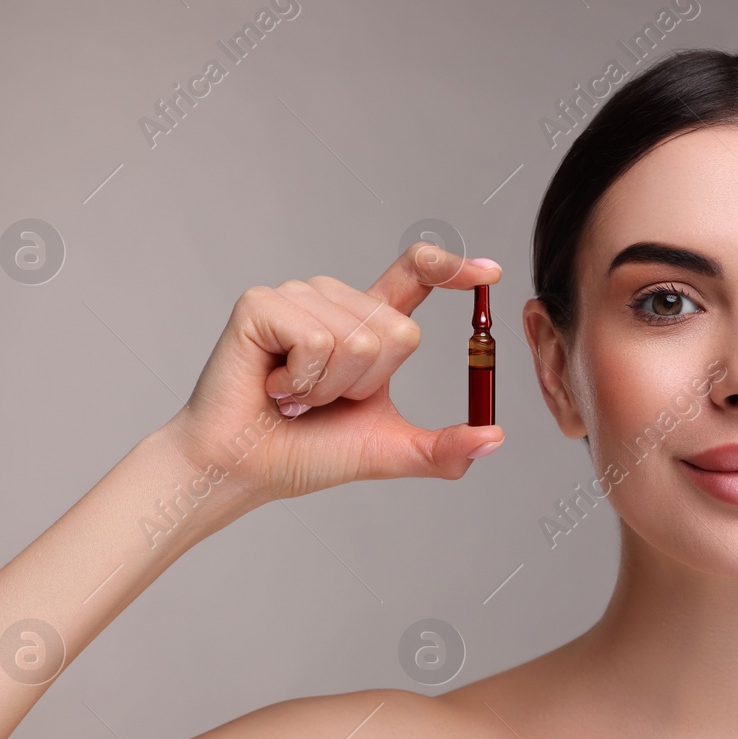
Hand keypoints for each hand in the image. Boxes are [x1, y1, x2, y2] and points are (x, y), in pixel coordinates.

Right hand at [164, 244, 504, 504]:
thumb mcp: (388, 450)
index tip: (491, 273)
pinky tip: (271, 385)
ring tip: (293, 394)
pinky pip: (315, 341)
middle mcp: (334, 299)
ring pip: (359, 339)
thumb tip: (494, 437)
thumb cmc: (305, 453)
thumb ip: (442, 447)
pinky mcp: (262, 303)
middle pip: (398, 330)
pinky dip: (298, 380)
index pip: (416, 277)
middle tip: (320, 399)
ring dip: (327, 387)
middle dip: (365, 384)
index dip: (451, 269)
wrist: (243, 469)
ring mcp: (297, 296)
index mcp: (367, 324)